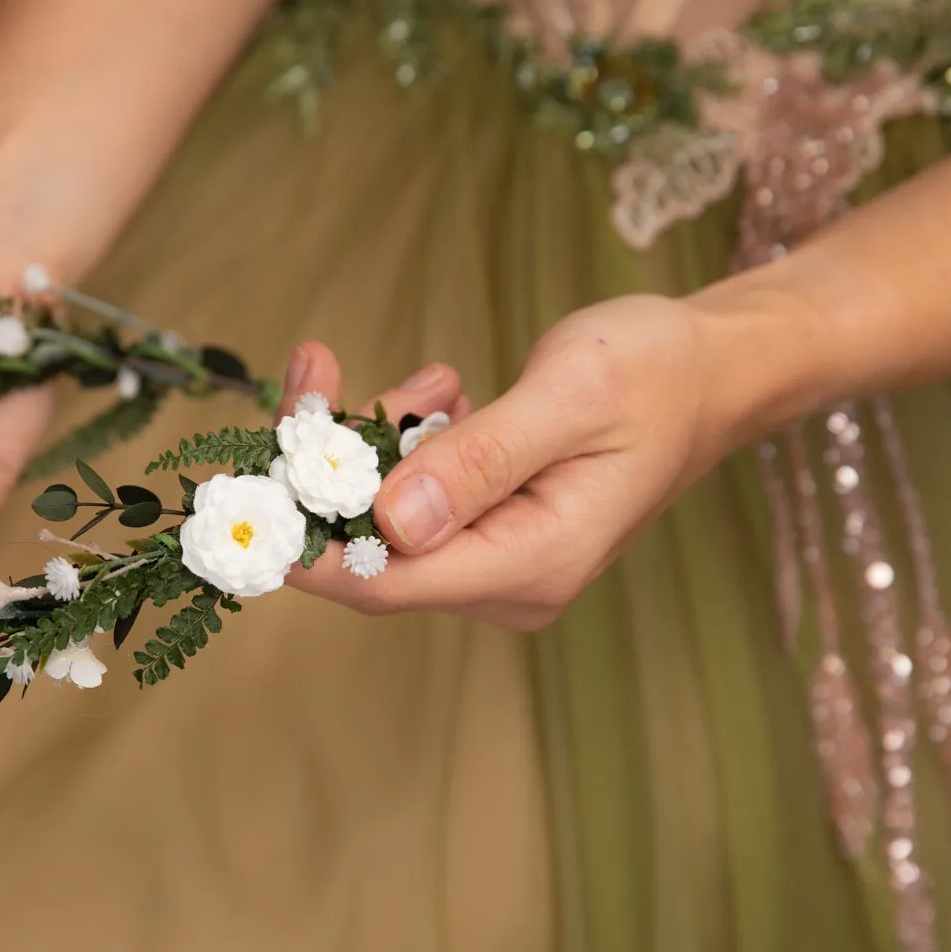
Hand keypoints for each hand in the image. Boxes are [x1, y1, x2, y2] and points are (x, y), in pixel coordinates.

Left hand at [287, 294, 731, 630]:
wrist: (712, 369)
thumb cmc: (655, 372)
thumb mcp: (570, 397)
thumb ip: (481, 459)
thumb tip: (392, 522)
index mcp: (534, 565)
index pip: (384, 582)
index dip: (301, 544)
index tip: (238, 490)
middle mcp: (509, 581)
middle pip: (369, 550)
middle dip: (326, 464)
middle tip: (311, 371)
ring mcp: (496, 560)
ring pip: (384, 517)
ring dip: (375, 440)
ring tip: (437, 376)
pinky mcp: (486, 529)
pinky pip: (410, 497)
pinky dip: (403, 440)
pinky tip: (446, 391)